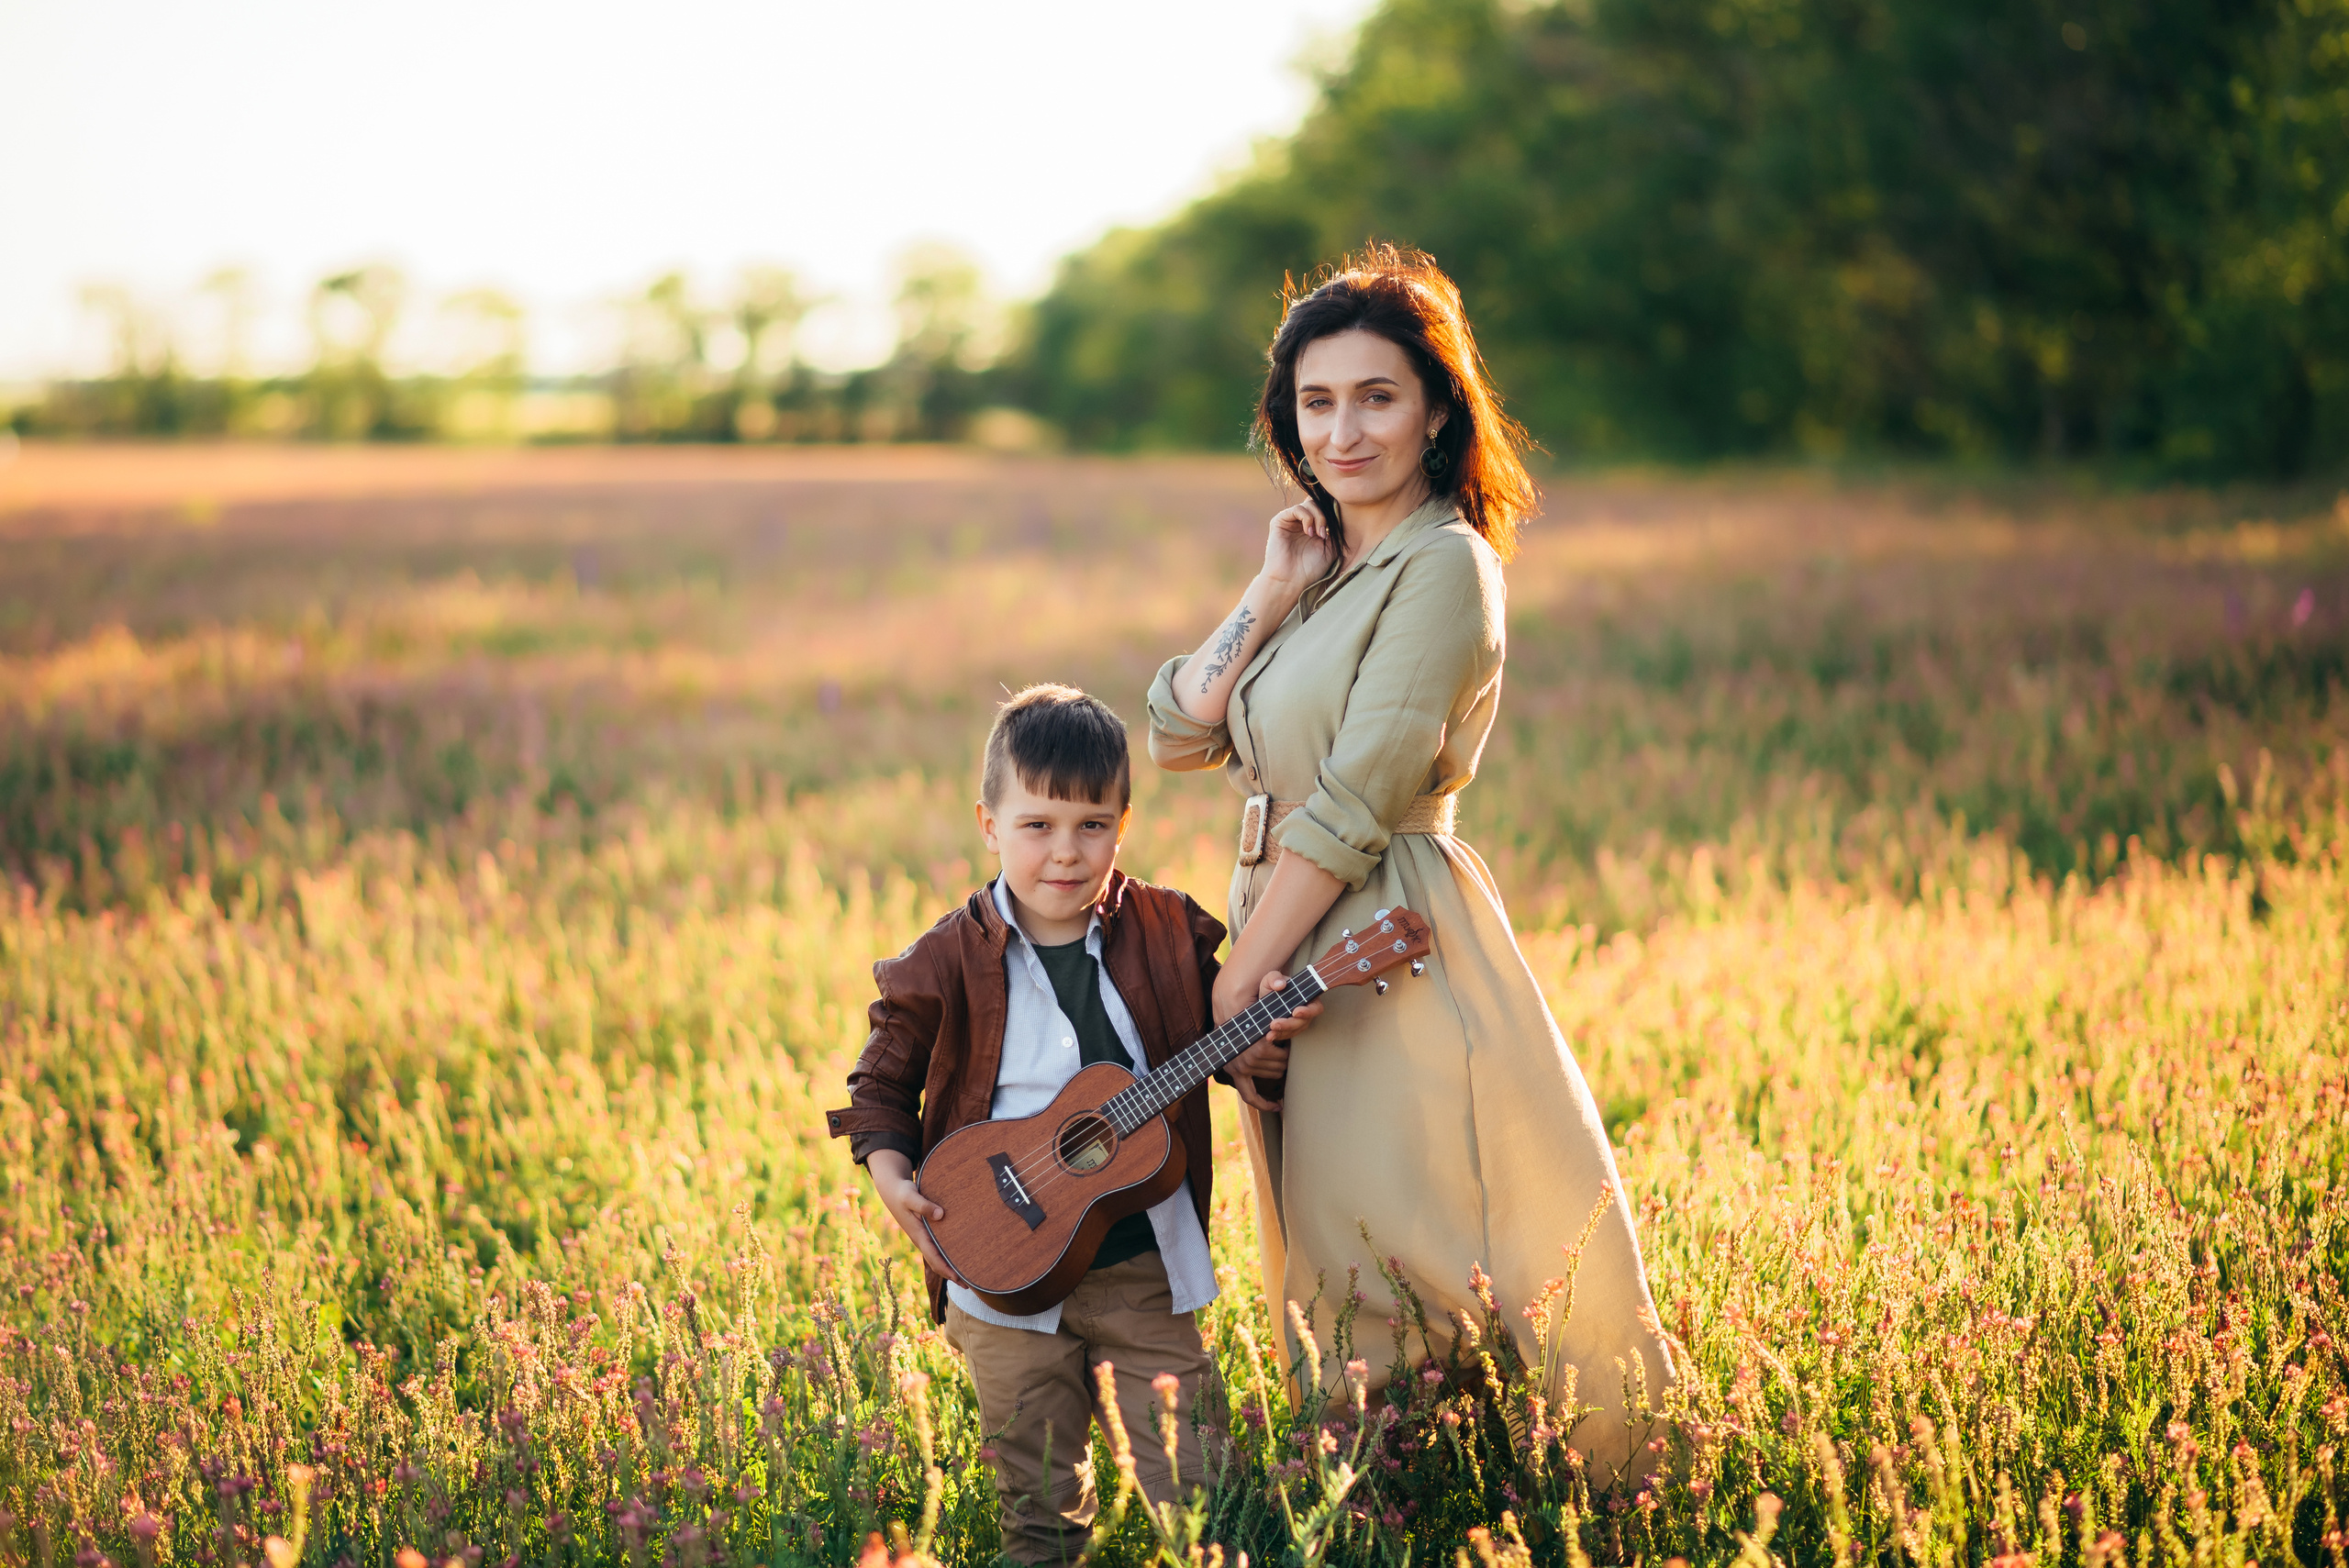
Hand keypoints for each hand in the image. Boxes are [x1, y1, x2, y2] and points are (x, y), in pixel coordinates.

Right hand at [865, 1150, 963, 1283]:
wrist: (892, 1191)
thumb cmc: (903, 1193)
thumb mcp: (911, 1196)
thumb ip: (924, 1205)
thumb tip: (940, 1215)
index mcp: (918, 1234)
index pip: (934, 1257)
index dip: (946, 1269)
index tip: (959, 1279)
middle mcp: (921, 1239)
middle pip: (937, 1263)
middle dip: (951, 1275)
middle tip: (969, 1285)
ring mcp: (923, 1237)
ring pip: (937, 1257)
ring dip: (950, 1267)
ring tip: (967, 1274)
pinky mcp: (925, 1232)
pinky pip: (937, 1248)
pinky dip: (947, 1255)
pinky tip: (958, 1255)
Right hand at [1217, 972, 1321, 1112]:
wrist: (1225, 1012)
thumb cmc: (1249, 1000)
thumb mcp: (1263, 988)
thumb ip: (1273, 981)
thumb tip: (1281, 983)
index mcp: (1257, 1044)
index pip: (1285, 1055)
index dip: (1290, 1048)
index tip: (1287, 1041)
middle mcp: (1248, 1059)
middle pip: (1280, 1067)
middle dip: (1285, 1058)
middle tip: (1283, 1046)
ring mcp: (1240, 1069)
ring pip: (1272, 1076)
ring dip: (1277, 1068)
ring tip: (1277, 1055)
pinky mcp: (1235, 1075)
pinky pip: (1251, 1096)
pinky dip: (1264, 1103)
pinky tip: (1278, 1106)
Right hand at [1260, 498, 1336, 593]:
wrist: (1291, 580)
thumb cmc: (1311, 569)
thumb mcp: (1332, 548)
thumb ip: (1336, 530)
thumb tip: (1340, 511)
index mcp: (1313, 526)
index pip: (1324, 507)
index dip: (1332, 510)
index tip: (1338, 522)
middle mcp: (1301, 522)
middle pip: (1317, 502)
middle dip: (1326, 514)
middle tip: (1325, 534)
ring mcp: (1290, 521)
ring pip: (1309, 503)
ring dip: (1318, 517)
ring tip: (1319, 535)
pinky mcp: (1279, 521)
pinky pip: (1296, 509)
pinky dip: (1307, 517)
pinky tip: (1309, 533)